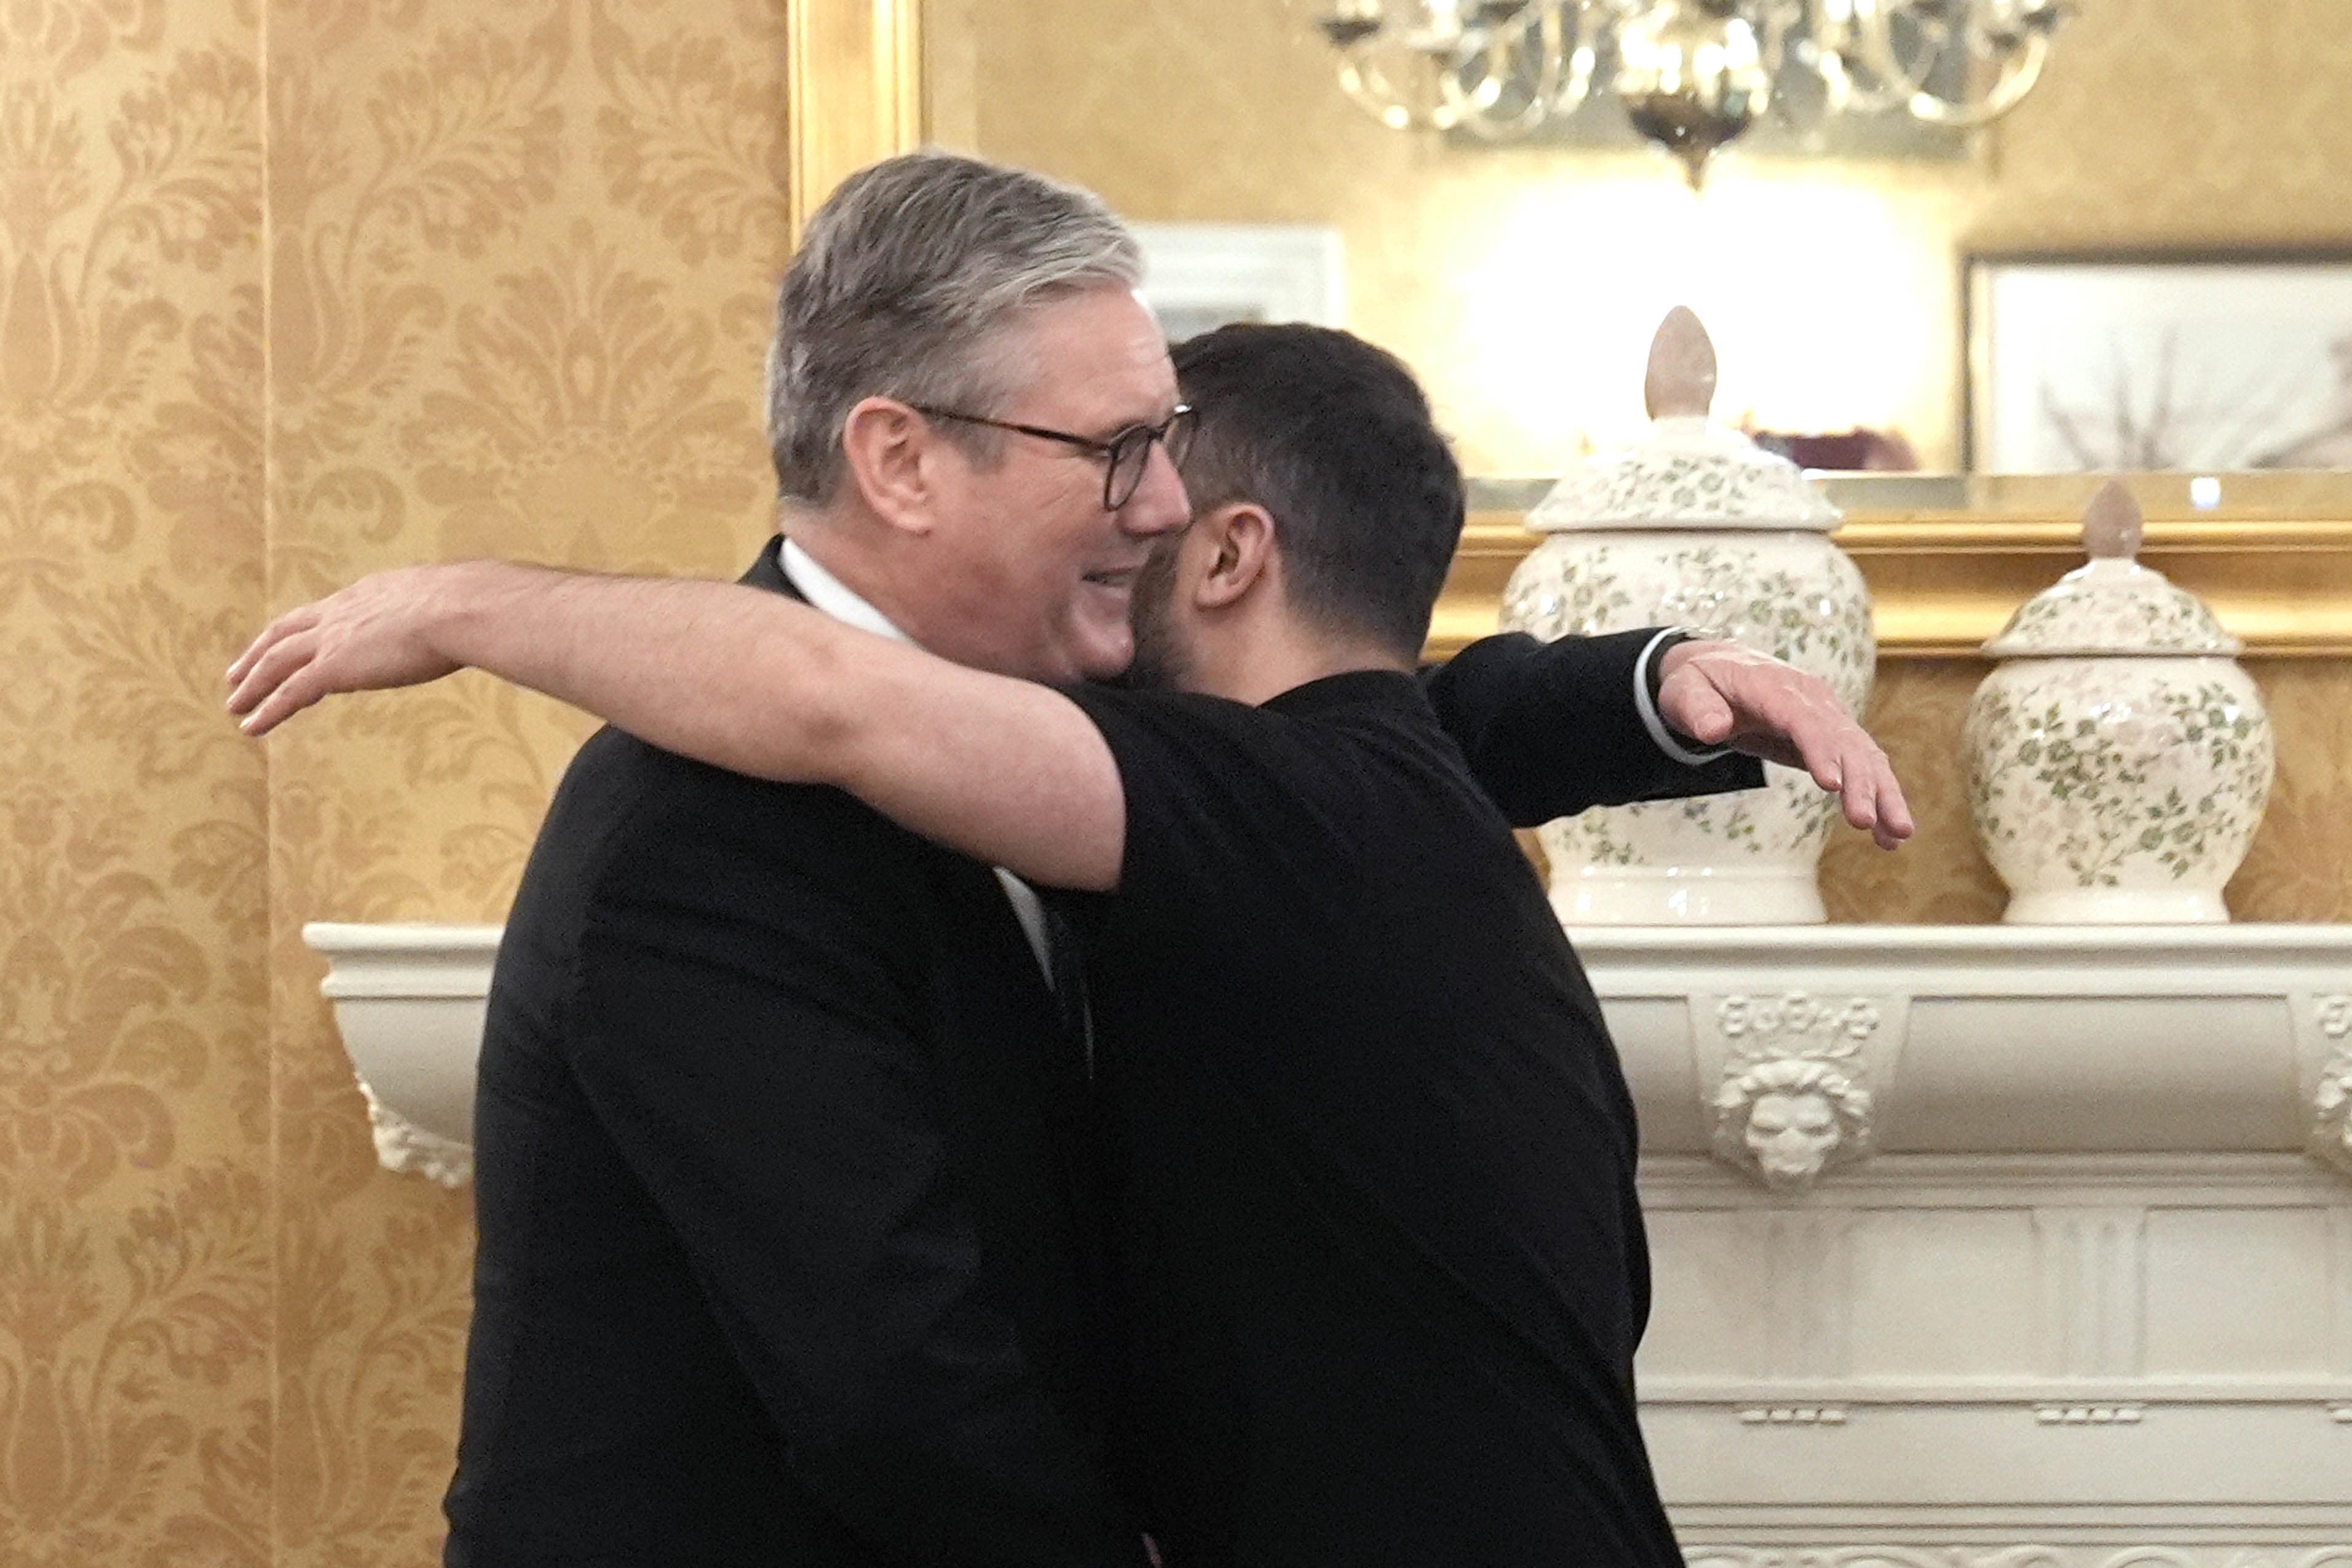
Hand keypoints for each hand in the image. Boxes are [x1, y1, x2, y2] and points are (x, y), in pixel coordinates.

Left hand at [225, 563, 477, 735]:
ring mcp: (333, 639)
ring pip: (276, 662)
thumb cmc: (471, 606)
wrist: (461, 607)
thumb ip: (446, 610)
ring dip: (251, 684)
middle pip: (284, 632)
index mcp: (369, 594)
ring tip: (235, 704)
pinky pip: (288, 693)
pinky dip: (266, 710)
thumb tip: (475, 614)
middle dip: (258, 653)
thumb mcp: (450, 602)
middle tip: (237, 673)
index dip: (301, 630)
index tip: (287, 643)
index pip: (324, 613)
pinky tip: (251, 727)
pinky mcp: (333, 667)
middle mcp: (341, 612)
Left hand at [1657, 638, 1912, 850]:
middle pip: (1843, 741)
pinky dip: (1877, 796)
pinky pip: (1861, 766)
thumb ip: (1696, 709)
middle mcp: (1811, 700)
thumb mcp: (1684, 690)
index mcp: (1775, 687)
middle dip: (1860, 782)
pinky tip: (1888, 834)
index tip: (1833, 786)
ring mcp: (1827, 716)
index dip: (1821, 751)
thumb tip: (1712, 729)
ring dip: (1883, 794)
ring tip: (1896, 835)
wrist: (1719, 668)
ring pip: (1864, 755)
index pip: (1804, 720)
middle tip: (1865, 823)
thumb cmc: (1700, 682)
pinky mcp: (1831, 736)